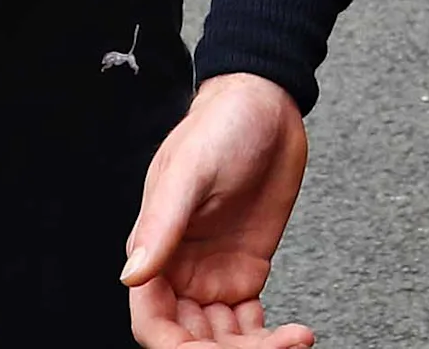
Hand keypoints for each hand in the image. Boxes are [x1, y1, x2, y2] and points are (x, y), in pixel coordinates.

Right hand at [126, 74, 313, 348]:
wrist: (267, 105)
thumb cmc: (220, 126)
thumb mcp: (191, 172)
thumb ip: (161, 225)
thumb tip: (132, 274)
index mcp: (155, 250)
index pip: (153, 324)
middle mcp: (180, 271)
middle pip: (191, 340)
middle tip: (275, 348)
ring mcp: (213, 276)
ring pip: (223, 341)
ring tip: (294, 341)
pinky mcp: (246, 273)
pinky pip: (250, 326)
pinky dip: (271, 340)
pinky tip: (296, 335)